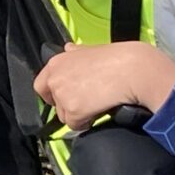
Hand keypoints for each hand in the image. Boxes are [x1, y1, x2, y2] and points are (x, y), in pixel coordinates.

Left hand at [32, 41, 174, 130]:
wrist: (133, 69)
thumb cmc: (118, 58)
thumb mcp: (91, 49)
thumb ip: (76, 53)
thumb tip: (69, 49)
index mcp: (56, 62)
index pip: (41, 85)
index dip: (53, 93)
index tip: (67, 96)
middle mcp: (54, 79)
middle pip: (54, 103)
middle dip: (68, 106)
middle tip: (87, 102)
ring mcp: (62, 96)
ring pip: (65, 116)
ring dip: (79, 115)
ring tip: (98, 104)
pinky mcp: (73, 112)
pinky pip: (76, 126)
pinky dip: (87, 123)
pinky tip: (100, 111)